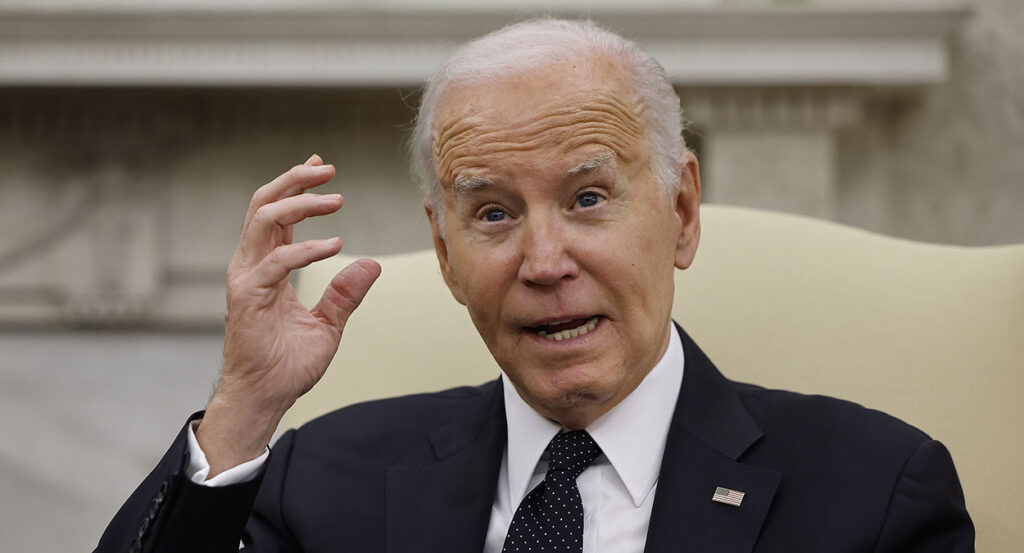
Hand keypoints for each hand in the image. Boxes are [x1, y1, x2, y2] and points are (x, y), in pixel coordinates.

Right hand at [197, 154, 380, 475]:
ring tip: (335, 200)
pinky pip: (276, 261)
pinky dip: (305, 249)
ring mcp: (247, 279)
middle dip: (295, 180)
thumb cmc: (288, 364)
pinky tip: (335, 246)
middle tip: (327, 169)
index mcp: (267, 266)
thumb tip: (372, 264)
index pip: (277, 214)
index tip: (323, 168)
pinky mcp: (247, 296)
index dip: (297, 186)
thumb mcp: (328, 324)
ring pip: (263, 220)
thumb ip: (345, 294)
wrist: (266, 396)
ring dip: (299, 203)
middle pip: (264, 205)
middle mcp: (252, 265)